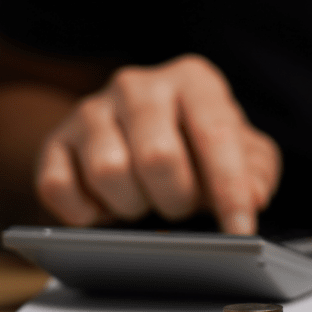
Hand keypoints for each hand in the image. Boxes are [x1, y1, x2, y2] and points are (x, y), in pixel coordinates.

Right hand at [35, 54, 280, 233]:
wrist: (133, 132)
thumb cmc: (198, 143)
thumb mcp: (244, 151)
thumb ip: (258, 172)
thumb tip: (254, 196)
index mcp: (194, 80)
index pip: (215, 136)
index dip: (230, 190)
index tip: (241, 231)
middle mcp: (139, 85)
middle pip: (157, 156)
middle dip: (178, 198)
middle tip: (182, 206)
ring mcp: (91, 109)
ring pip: (108, 172)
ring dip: (134, 205)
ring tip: (147, 201)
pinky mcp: (54, 140)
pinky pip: (59, 187)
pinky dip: (87, 213)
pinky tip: (107, 208)